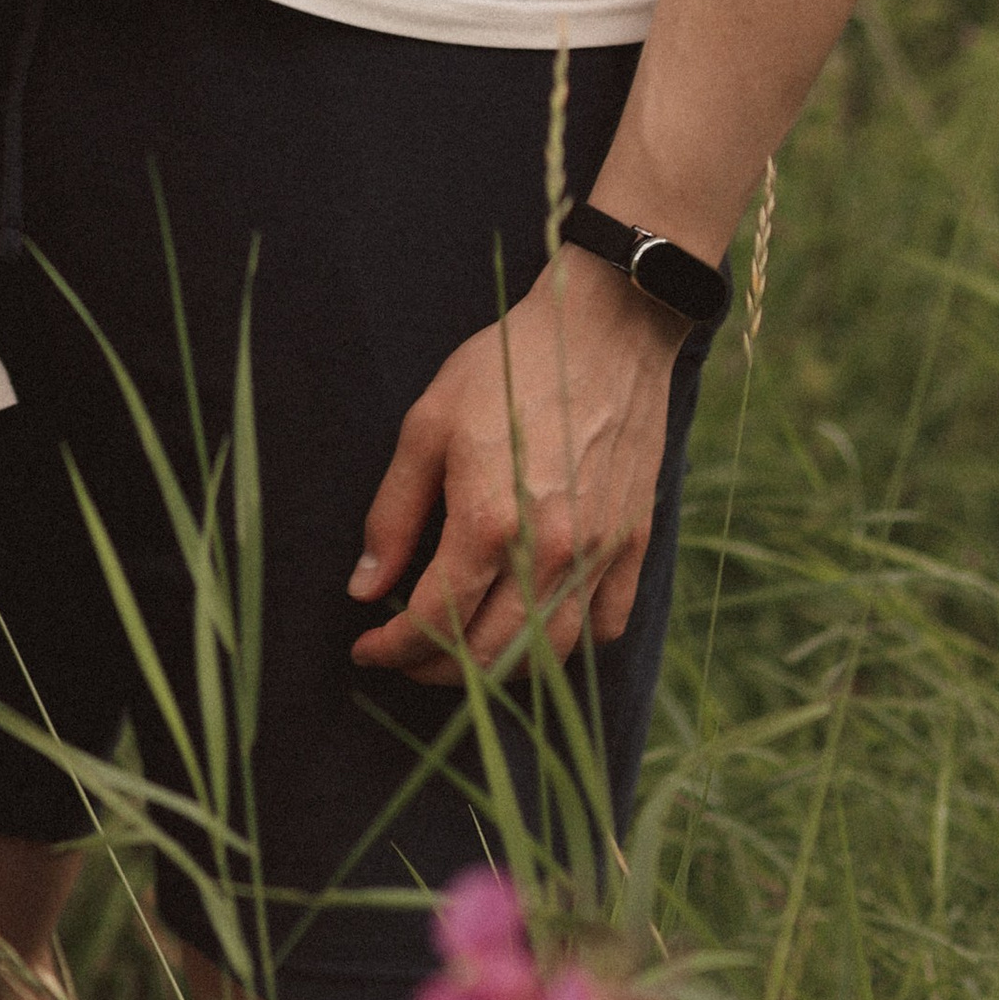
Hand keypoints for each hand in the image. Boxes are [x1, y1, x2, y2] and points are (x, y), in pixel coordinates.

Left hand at [346, 249, 683, 681]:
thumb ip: (393, 514)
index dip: (392, 647)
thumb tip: (364, 589)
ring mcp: (598, 555)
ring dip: (498, 668)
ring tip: (462, 651)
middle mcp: (549, 554)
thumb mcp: (428, 425)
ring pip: (548, 656)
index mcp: (490, 523)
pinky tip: (536, 624)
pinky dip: (567, 643)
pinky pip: (604, 627)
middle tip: (405, 654)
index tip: (366, 648)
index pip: (433, 620)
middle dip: (435, 669)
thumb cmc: (507, 367)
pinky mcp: (634, 545)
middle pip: (489, 656)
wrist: (605, 331)